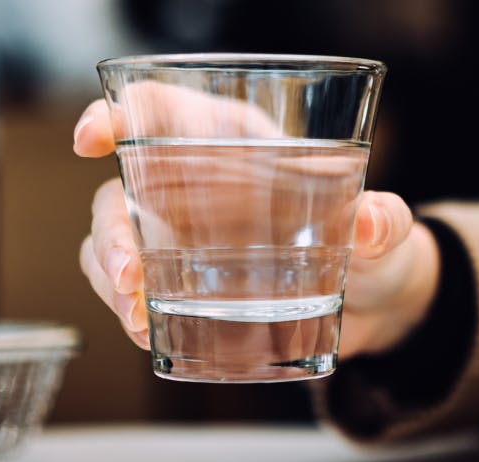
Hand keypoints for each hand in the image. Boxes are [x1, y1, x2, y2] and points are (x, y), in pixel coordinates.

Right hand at [74, 84, 440, 357]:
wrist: (377, 306)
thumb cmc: (374, 246)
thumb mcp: (386, 232)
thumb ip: (385, 222)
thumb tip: (371, 222)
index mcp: (237, 144)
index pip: (161, 111)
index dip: (118, 115)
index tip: (92, 139)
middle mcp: (196, 186)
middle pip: (122, 192)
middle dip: (111, 232)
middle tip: (129, 276)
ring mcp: (183, 239)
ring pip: (114, 245)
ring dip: (111, 280)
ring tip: (139, 318)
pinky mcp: (185, 285)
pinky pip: (131, 290)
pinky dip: (127, 311)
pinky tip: (149, 334)